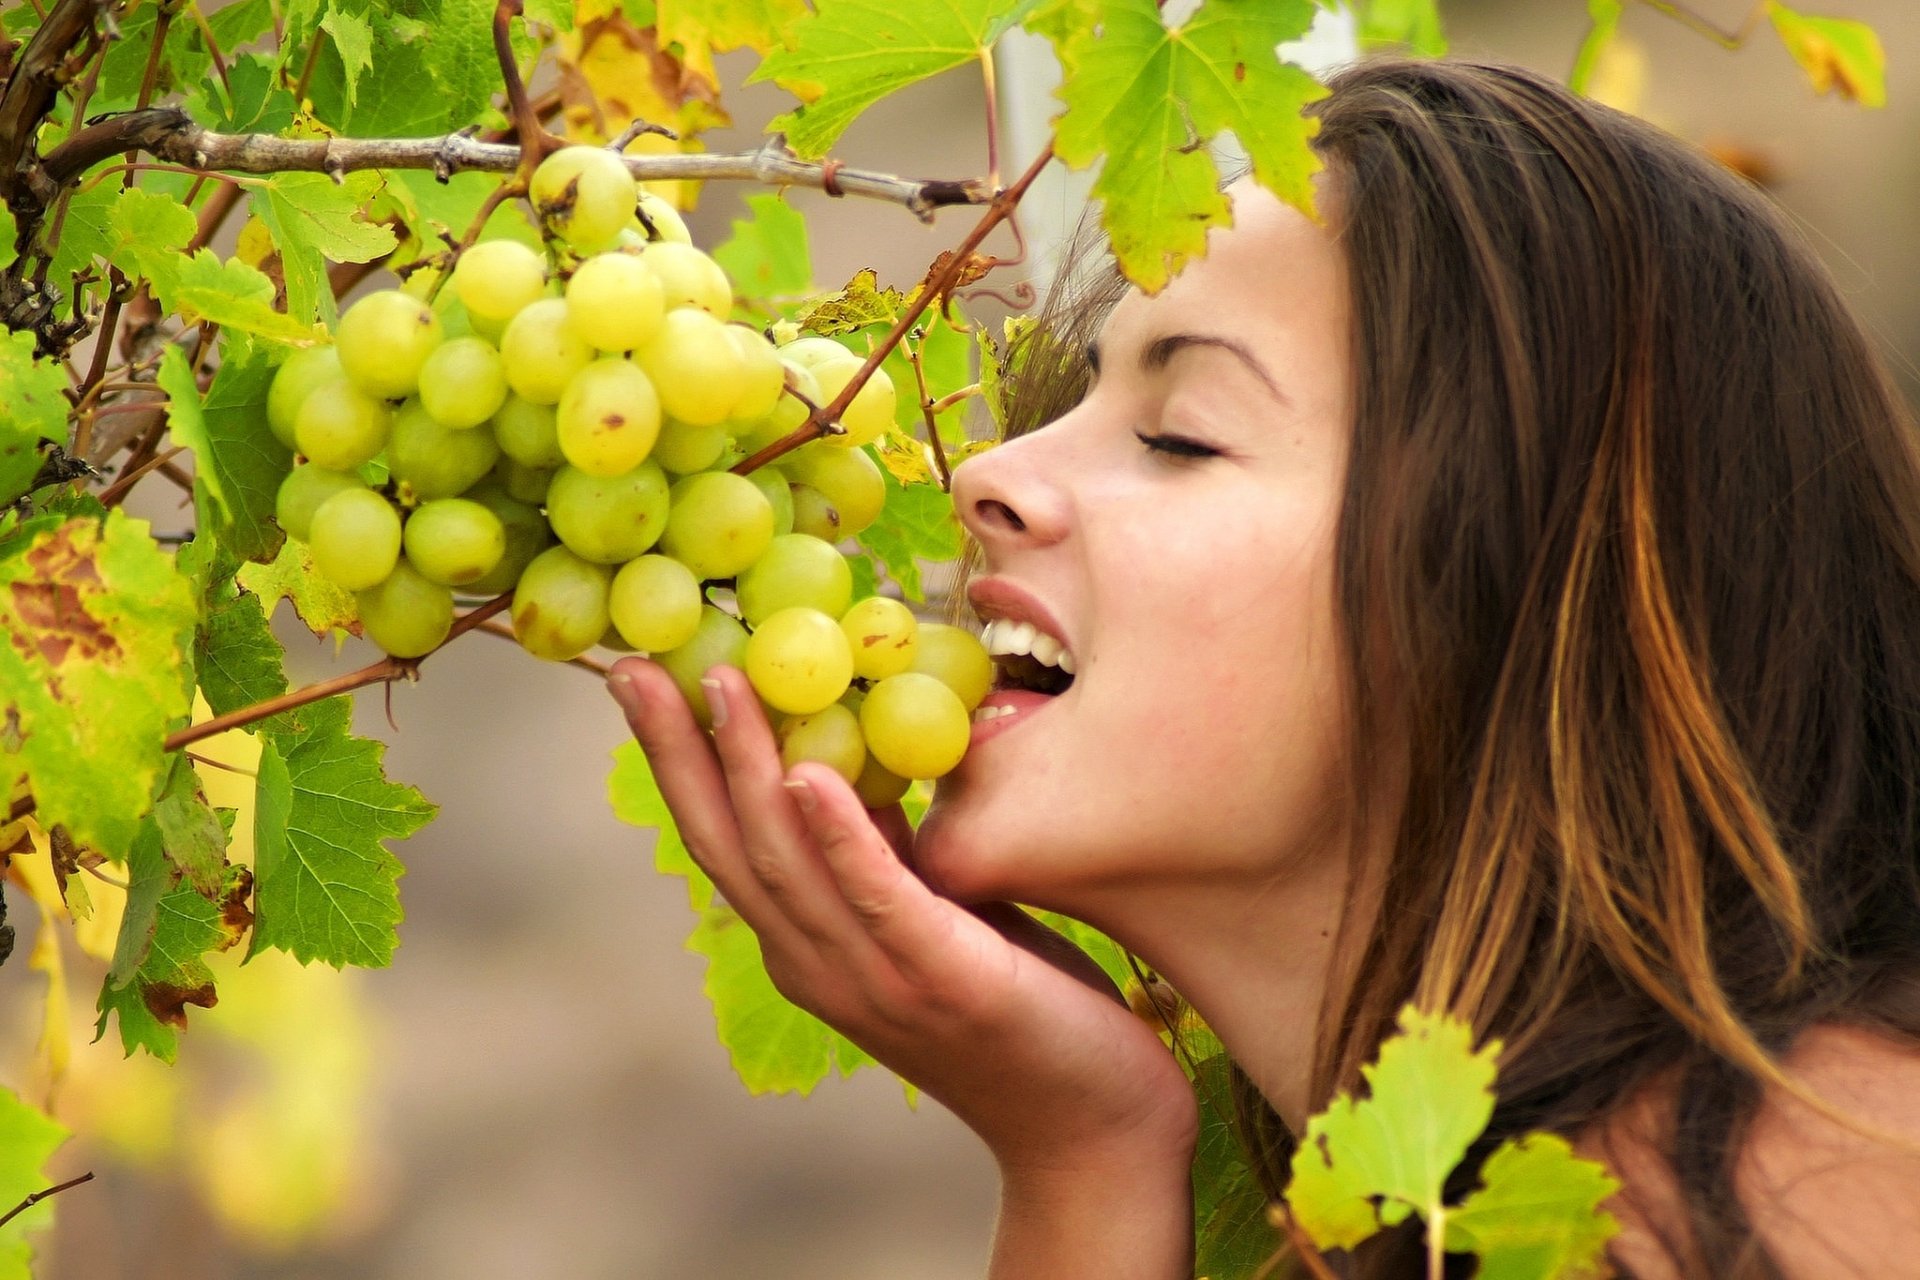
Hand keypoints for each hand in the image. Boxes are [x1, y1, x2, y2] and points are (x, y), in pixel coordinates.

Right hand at [605, 656, 1198, 1183]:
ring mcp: (874, 980)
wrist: (1095, 1129)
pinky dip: (837, 836)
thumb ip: (885, 853)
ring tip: (721, 681)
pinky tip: (806, 776)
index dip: (678, 762)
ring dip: (746, 767)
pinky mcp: (943, 982)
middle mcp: (819, 967)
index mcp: (809, 948)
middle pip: (729, 846)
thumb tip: (852, 757)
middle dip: (678, 753)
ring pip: (785, 861)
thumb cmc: (1024, 1009)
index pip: (725, 843)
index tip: (644, 678)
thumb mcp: (938, 911)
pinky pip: (876, 897)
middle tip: (638, 666)